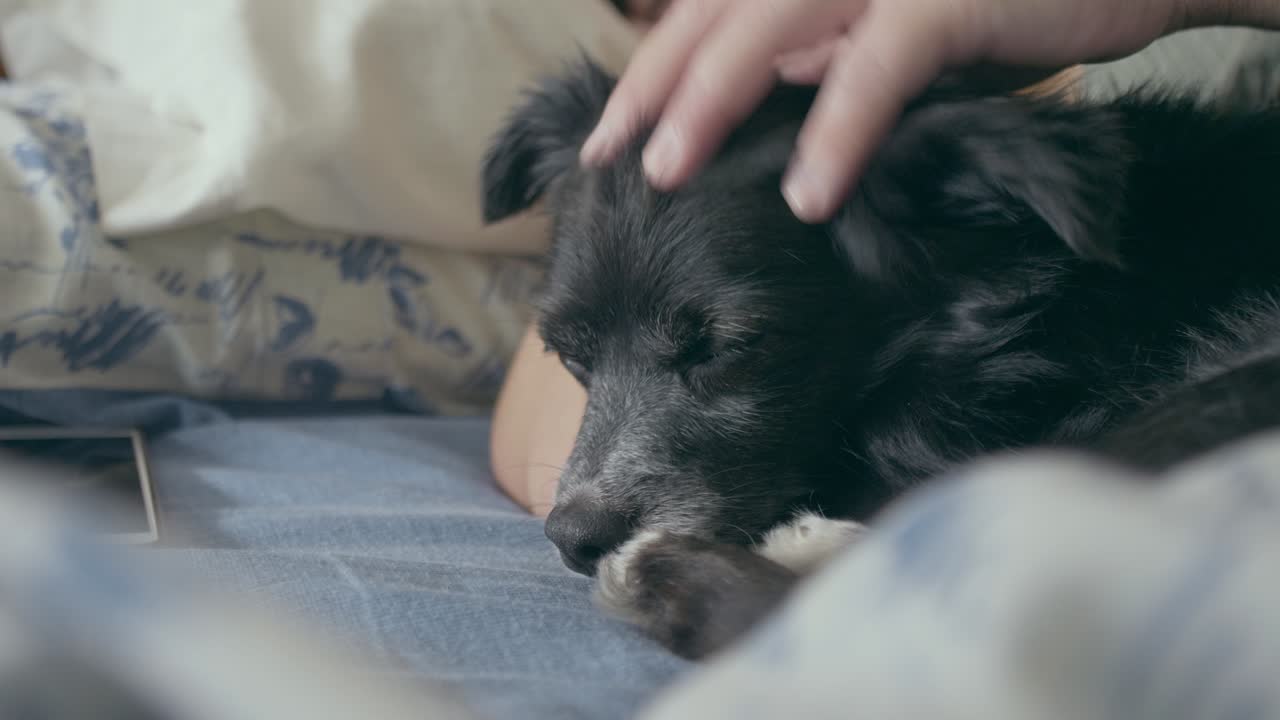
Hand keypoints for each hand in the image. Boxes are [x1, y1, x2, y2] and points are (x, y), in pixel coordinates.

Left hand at [580, 0, 1202, 222]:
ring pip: (770, 24)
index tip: (608, 138)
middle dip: (655, 88)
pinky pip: (878, 64)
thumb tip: (772, 98)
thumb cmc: (1007, 0)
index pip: (708, 9)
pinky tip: (808, 196)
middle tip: (611, 162)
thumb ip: (831, 49)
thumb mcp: (901, 26)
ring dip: (712, 102)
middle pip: (717, 13)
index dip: (652, 71)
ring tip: (669, 176)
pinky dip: (839, 130)